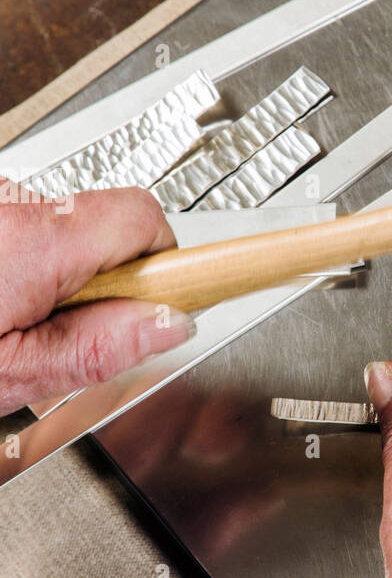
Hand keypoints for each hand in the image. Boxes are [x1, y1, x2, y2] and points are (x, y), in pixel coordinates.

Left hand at [0, 182, 191, 413]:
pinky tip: (7, 301)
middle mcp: (12, 204)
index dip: (168, 265)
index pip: (144, 221)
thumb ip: (91, 350)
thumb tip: (170, 325)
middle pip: (109, 227)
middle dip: (109, 281)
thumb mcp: (7, 373)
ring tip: (23, 324)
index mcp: (32, 243)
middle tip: (73, 333)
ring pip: (69, 231)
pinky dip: (31, 265)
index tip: (187, 298)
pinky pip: (33, 230)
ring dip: (65, 275)